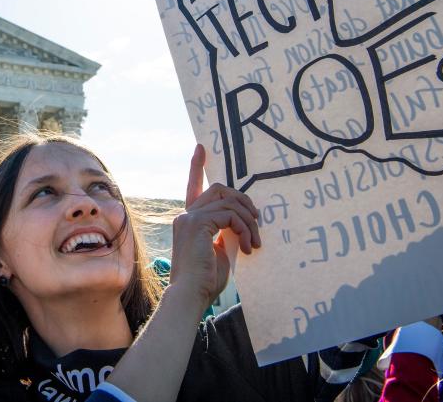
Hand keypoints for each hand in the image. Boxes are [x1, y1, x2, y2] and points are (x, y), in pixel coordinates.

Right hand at [169, 145, 260, 309]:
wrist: (191, 296)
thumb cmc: (206, 281)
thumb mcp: (219, 250)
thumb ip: (225, 231)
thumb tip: (243, 221)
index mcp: (189, 221)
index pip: (194, 187)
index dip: (196, 166)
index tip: (201, 147)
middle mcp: (185, 215)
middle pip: (218, 189)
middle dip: (242, 200)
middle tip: (257, 221)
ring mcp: (189, 218)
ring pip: (228, 201)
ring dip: (248, 221)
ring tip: (254, 243)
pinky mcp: (197, 223)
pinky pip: (229, 214)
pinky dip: (244, 228)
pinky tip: (247, 246)